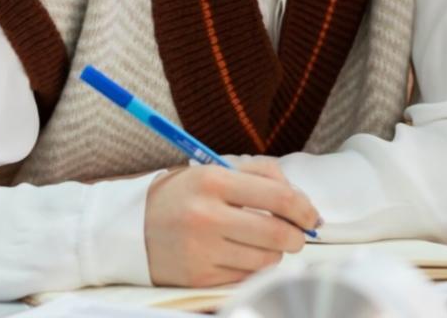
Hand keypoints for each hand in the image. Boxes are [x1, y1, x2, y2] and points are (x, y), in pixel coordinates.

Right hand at [145, 158, 320, 286]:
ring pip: (265, 260)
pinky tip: (241, 256)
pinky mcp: (197, 278)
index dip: (305, 210)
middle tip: (298, 235)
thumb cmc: (188, 194)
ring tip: (264, 243)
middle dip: (298, 237)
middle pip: (277, 234)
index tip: (313, 217)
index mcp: (215, 181)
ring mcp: (201, 250)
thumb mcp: (219, 169)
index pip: (279, 198)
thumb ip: (264, 174)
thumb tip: (302, 200)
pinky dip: (252, 268)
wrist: (134, 226)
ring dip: (275, 253)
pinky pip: (245, 277)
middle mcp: (207, 216)